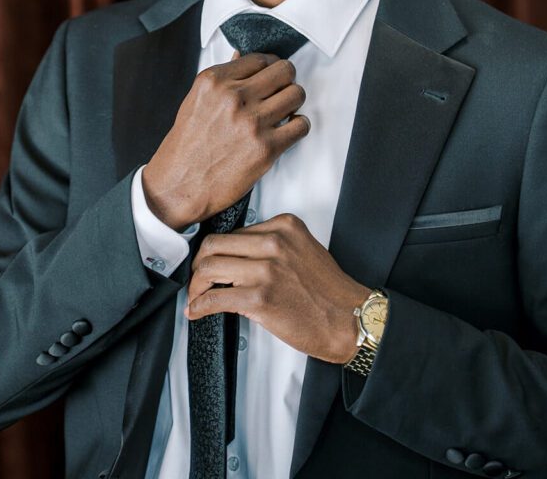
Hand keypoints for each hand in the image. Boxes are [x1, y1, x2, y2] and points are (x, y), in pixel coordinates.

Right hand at [143, 54, 308, 229]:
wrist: (179, 185)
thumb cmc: (186, 146)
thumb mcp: (196, 101)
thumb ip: (223, 80)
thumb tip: (241, 59)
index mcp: (215, 81)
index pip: (259, 58)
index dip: (270, 66)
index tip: (272, 75)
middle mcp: (234, 97)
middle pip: (284, 71)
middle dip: (286, 80)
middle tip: (282, 91)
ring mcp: (251, 122)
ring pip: (296, 94)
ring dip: (294, 102)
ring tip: (285, 111)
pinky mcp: (266, 148)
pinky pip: (301, 125)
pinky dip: (299, 126)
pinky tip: (287, 130)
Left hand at [185, 212, 369, 363]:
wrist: (350, 320)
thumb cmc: (329, 291)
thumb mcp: (303, 249)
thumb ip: (273, 245)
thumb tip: (238, 256)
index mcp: (283, 226)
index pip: (234, 232)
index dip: (217, 251)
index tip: (210, 263)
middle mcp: (274, 242)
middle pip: (214, 245)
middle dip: (198, 264)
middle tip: (197, 280)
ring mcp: (266, 269)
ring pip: (209, 267)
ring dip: (196, 286)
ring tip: (196, 297)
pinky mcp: (260, 297)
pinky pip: (215, 298)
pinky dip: (199, 306)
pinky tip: (197, 311)